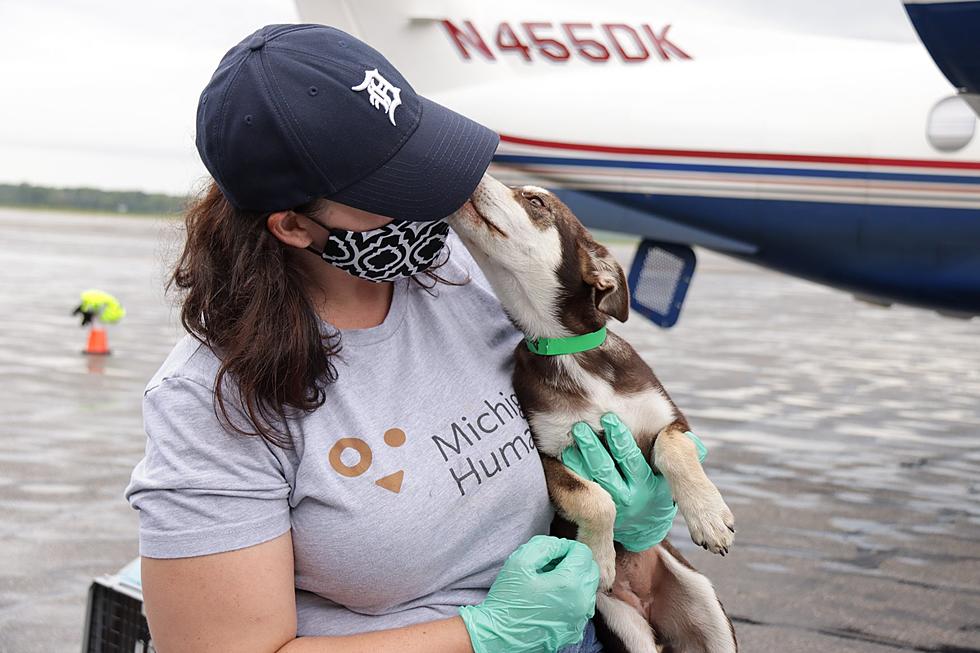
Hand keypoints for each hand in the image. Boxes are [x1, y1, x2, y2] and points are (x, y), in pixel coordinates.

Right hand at [459, 535, 599, 652]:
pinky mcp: (575, 630)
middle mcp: (581, 602)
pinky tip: (552, 599)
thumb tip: (561, 545)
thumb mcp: (519, 562)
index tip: (551, 554)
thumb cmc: (508, 599)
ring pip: (589, 588)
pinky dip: (573, 597)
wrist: (500, 636)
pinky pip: (583, 606)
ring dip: (575, 579)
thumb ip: (545, 545)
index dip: (566, 547)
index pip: (583, 552)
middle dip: (574, 562)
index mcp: (570, 583)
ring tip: (550, 583)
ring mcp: (580, 618)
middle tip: (551, 566)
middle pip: (591, 569)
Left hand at [561, 413, 707, 551]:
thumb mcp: (672, 478)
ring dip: (579, 457)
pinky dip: (573, 471)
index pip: (632, 459)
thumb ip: (682, 458)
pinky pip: (583, 489)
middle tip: (581, 427)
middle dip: (592, 446)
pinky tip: (564, 455)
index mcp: (649, 486)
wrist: (646, 527)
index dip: (619, 438)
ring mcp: (611, 506)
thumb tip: (694, 442)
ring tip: (572, 438)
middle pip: (606, 468)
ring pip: (591, 479)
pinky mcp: (597, 511)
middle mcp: (629, 497)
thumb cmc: (659, 490)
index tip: (609, 419)